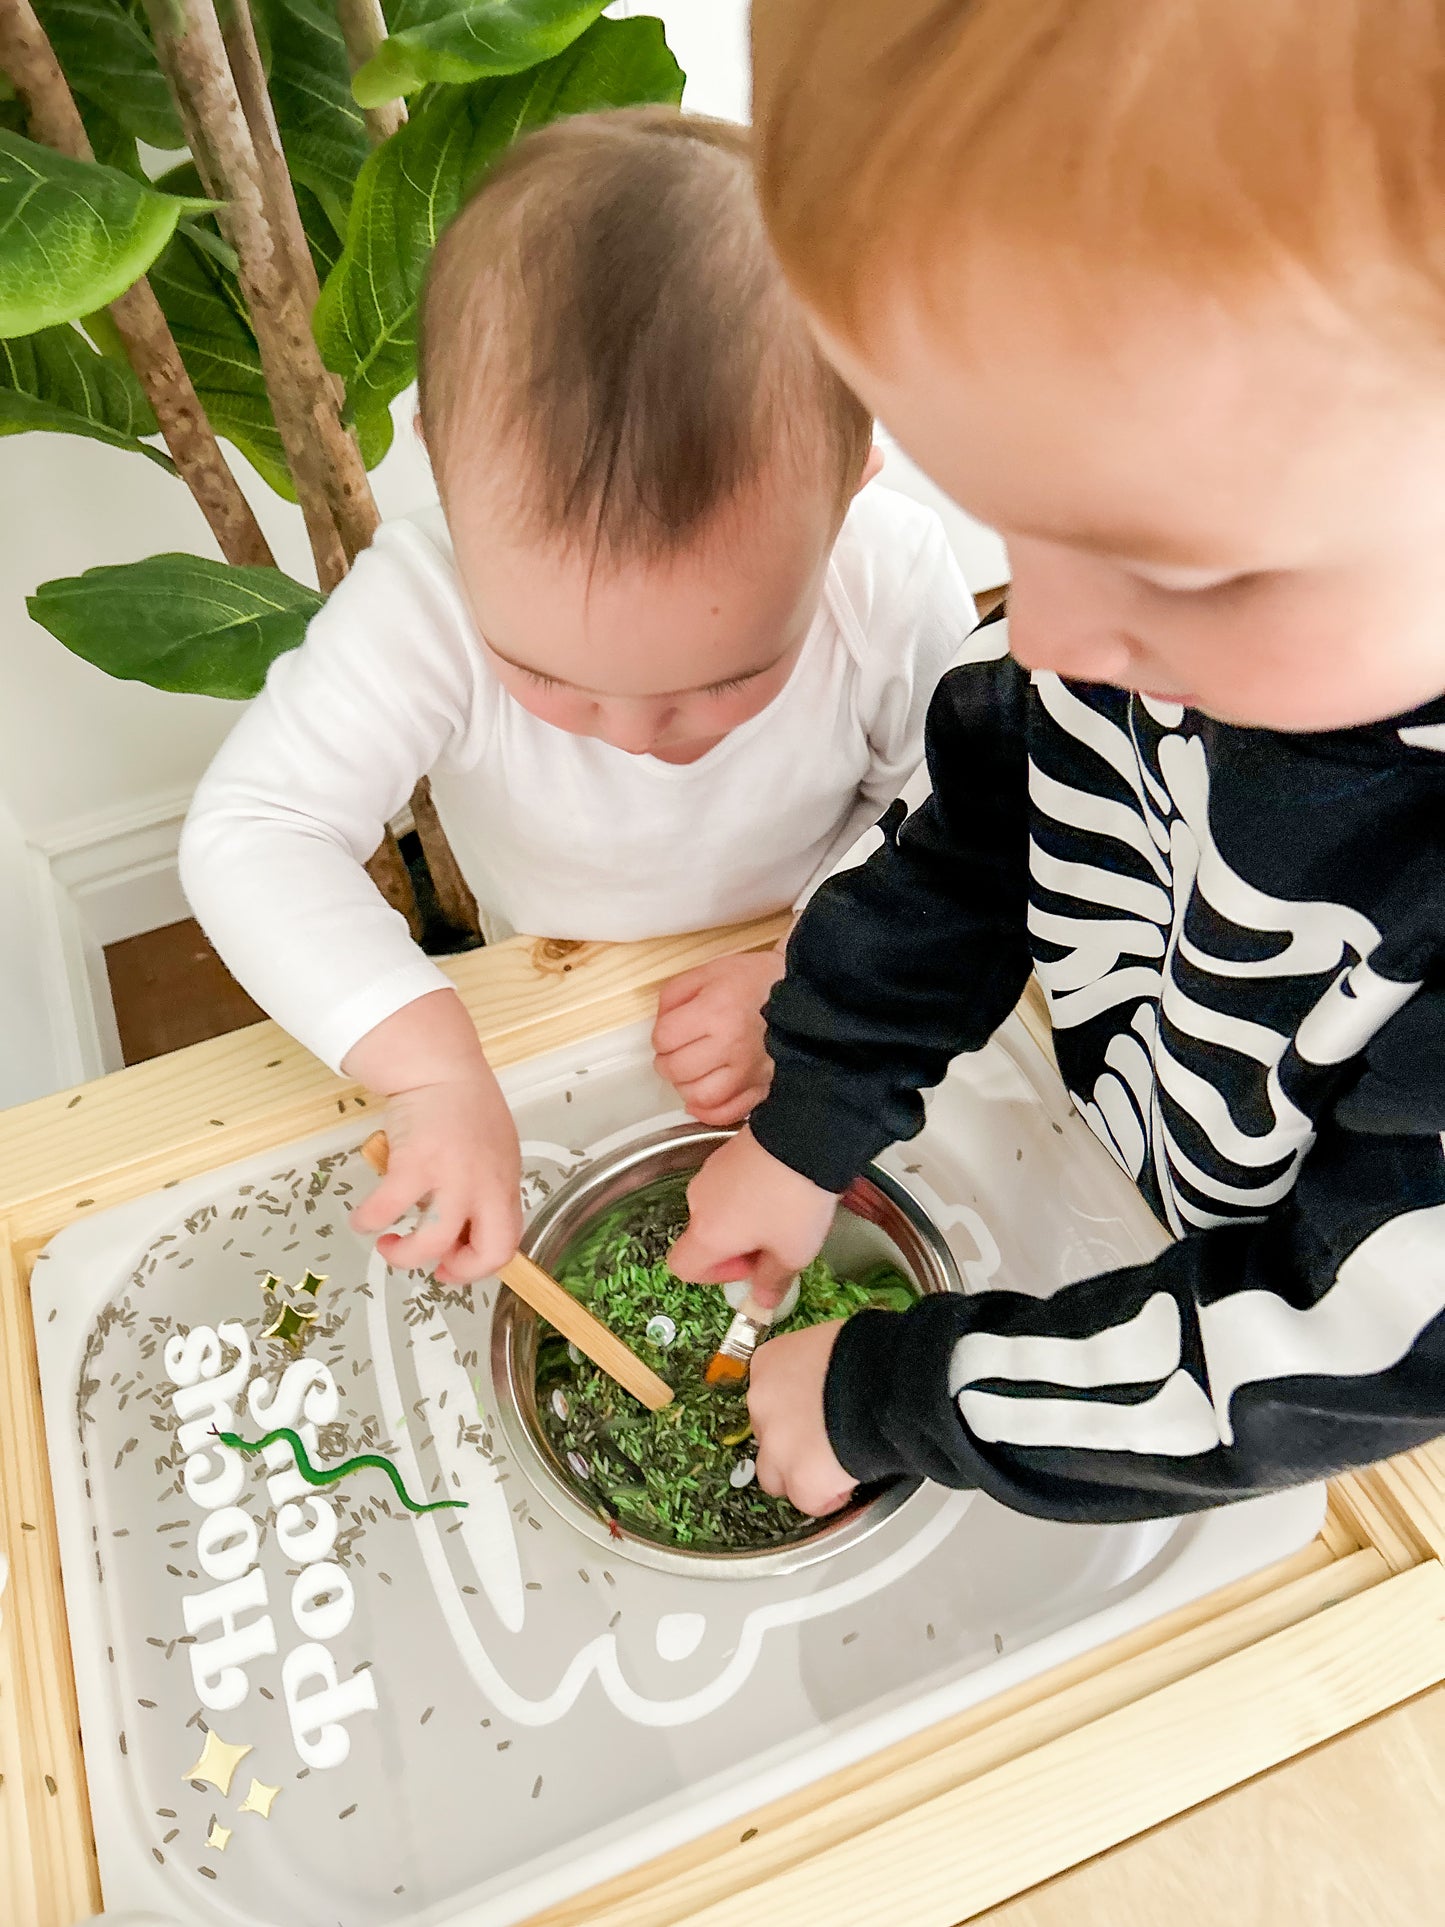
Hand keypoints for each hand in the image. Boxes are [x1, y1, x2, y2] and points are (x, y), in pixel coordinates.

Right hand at [343, 990, 520, 1285]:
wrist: (440, 1066)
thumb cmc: (463, 1106)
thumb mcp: (491, 1152)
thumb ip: (481, 1189)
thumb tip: (458, 1228)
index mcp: (504, 1182)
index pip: (507, 1242)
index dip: (478, 1265)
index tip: (451, 1264)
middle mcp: (486, 1184)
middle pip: (489, 1251)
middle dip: (457, 1271)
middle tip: (431, 1264)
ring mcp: (453, 1175)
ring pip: (434, 1241)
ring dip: (405, 1254)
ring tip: (388, 1244)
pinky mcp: (415, 1163)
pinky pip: (386, 1209)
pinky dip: (368, 1220)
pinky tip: (362, 1219)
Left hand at [652, 949, 785, 1125]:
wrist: (802, 993)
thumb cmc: (756, 981)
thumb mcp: (710, 972)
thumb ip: (674, 995)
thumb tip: (659, 1026)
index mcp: (716, 1011)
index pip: (664, 1038)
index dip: (661, 1035)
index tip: (671, 1031)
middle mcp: (733, 1045)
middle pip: (676, 1069)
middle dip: (668, 1060)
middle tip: (677, 1052)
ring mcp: (749, 1071)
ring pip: (698, 1096)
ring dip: (685, 1085)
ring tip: (693, 1071)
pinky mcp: (763, 1088)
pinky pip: (726, 1113)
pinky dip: (707, 1110)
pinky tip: (703, 1098)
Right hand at [668, 1125, 837, 1310]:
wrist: (807, 1137)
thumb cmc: (794, 1204)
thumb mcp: (793, 1253)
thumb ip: (772, 1283)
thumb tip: (761, 1304)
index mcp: (707, 1233)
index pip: (682, 1267)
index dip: (713, 1276)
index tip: (751, 1266)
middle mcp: (698, 1202)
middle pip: (705, 1236)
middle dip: (737, 1246)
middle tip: (776, 1242)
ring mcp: (710, 1172)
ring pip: (720, 1209)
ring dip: (745, 1219)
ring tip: (784, 1212)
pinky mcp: (726, 1151)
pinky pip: (730, 1185)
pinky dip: (750, 1194)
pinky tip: (782, 1189)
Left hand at [748, 1321, 856, 1515]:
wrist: (887, 1379)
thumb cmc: (872, 1353)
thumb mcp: (833, 1345)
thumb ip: (819, 1367)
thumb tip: (834, 1380)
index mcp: (770, 1362)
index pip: (768, 1396)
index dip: (793, 1410)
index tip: (812, 1416)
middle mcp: (764, 1402)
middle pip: (766, 1435)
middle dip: (792, 1443)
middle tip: (825, 1442)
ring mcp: (777, 1443)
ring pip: (775, 1475)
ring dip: (800, 1475)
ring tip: (834, 1469)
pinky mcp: (800, 1478)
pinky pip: (807, 1500)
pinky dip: (826, 1498)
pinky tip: (846, 1484)